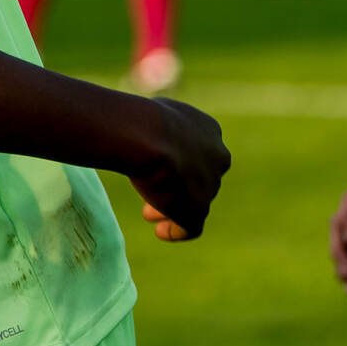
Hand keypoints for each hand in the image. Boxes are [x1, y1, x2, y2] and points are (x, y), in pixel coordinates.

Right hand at [127, 97, 229, 240]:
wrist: (147, 135)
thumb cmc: (140, 119)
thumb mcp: (149, 113)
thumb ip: (151, 126)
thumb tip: (129, 128)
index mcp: (208, 130)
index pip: (196, 148)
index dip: (177, 158)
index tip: (156, 164)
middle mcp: (217, 157)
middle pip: (197, 176)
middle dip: (178, 184)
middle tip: (154, 189)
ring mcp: (209, 185)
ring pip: (193, 200)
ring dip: (172, 206)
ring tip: (148, 214)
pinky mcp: (198, 210)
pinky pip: (190, 226)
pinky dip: (176, 230)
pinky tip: (160, 232)